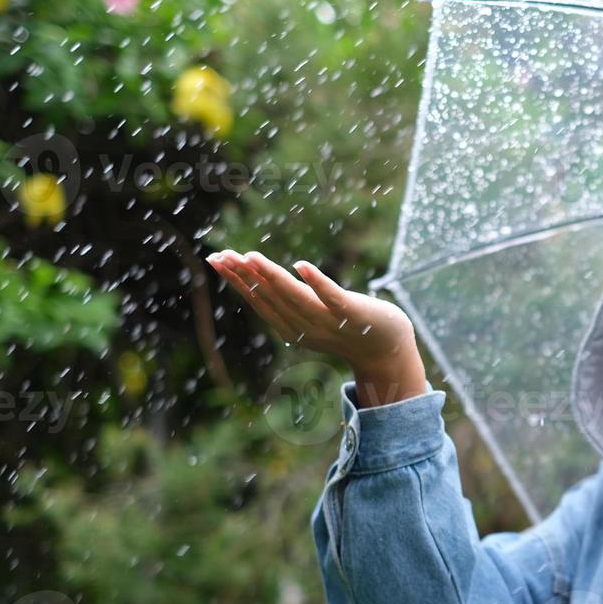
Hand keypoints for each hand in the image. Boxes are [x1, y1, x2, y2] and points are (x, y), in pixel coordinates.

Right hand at [206, 249, 413, 370]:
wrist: (387, 348)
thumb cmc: (346, 325)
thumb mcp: (309, 315)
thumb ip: (286, 301)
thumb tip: (257, 277)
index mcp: (291, 327)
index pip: (258, 300)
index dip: (236, 281)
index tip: (215, 259)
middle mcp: (305, 328)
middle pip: (270, 298)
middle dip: (244, 276)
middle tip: (221, 255)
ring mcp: (329, 322)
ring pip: (295, 297)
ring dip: (272, 277)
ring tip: (251, 257)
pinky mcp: (353, 314)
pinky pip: (332, 297)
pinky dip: (317, 282)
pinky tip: (301, 266)